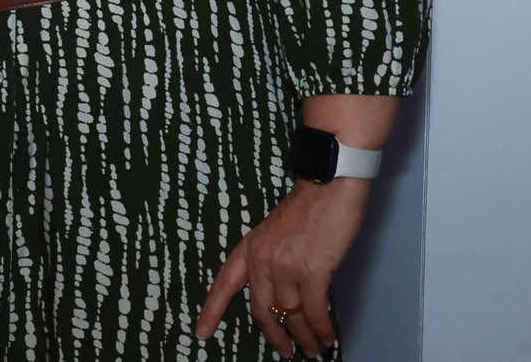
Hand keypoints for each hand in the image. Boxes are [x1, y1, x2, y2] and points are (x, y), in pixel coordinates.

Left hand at [195, 179, 369, 356]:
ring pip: (289, 315)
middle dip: (274, 336)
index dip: (212, 310)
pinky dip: (321, 328)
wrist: (329, 184)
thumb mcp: (275, 233)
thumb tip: (283, 294)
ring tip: (312, 348)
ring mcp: (286, 266)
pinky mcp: (312, 271)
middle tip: (286, 352)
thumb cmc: (308, 208)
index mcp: (250, 248)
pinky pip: (313, 311)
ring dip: (303, 337)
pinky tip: (327, 336)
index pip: (224, 284)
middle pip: (261, 310)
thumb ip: (272, 261)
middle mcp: (262, 259)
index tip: (202, 333)